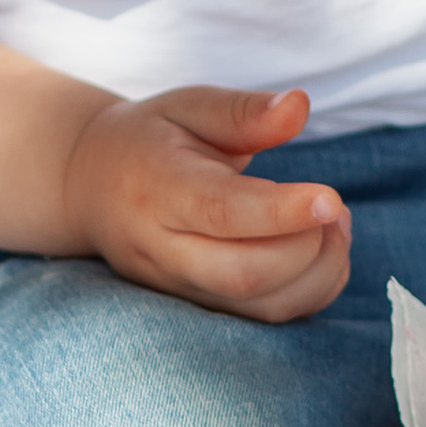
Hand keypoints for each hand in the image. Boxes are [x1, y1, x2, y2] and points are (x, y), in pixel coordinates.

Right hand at [59, 82, 349, 322]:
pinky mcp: (198, 307)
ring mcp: (178, 287)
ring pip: (258, 306)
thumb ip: (243, 111)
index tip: (331, 198)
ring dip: (317, 274)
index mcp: (159, 189)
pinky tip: (319, 251)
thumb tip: (299, 106)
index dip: (282, 212)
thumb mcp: (188, 106)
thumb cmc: (149, 140)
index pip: (222, 212)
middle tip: (335, 207)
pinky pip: (263, 320)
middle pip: (242, 274)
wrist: (90, 186)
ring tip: (334, 227)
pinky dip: (309, 292)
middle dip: (308, 249)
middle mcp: (163, 249)